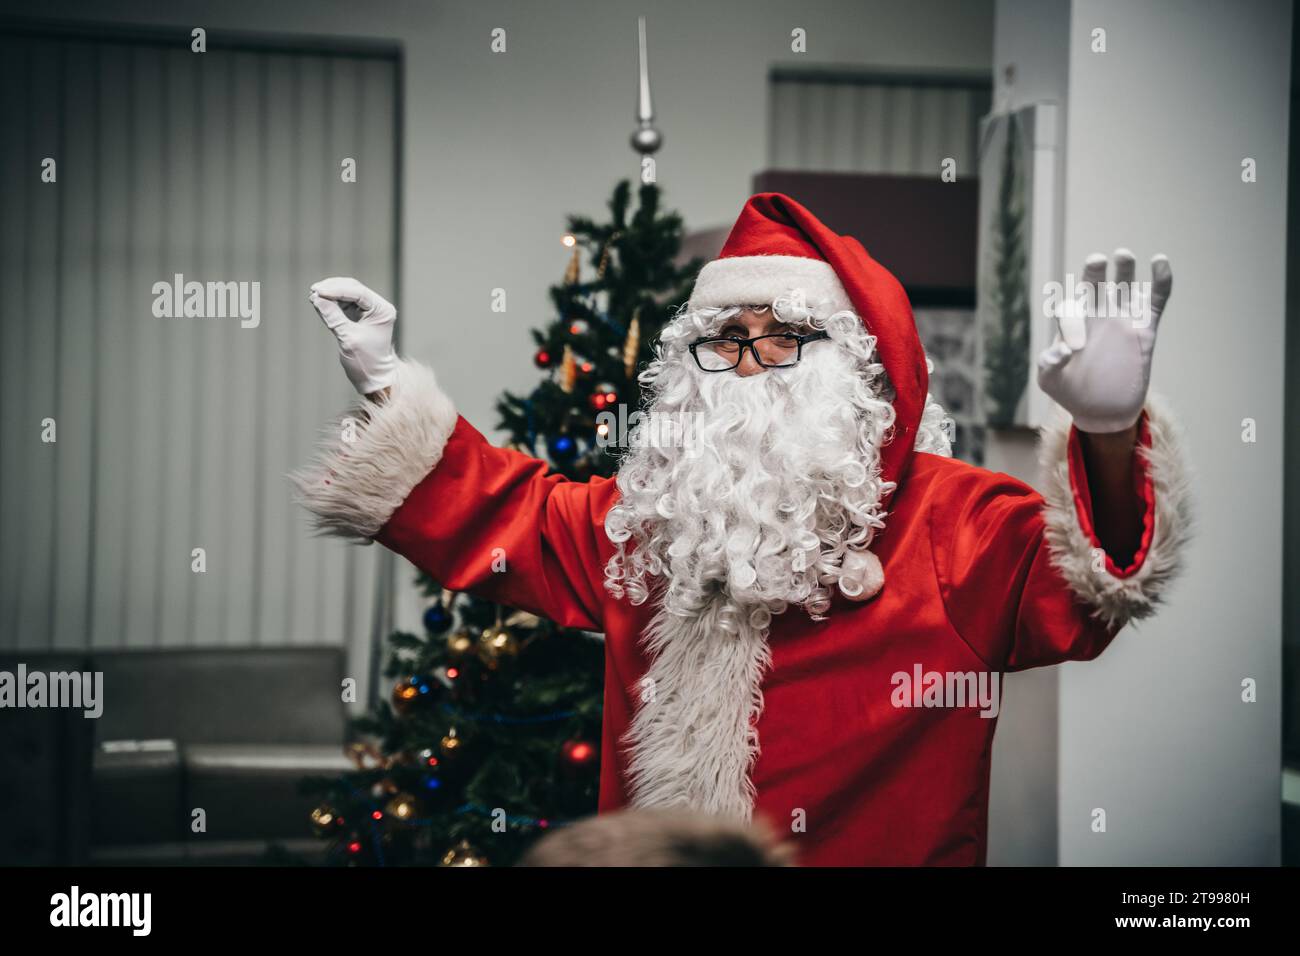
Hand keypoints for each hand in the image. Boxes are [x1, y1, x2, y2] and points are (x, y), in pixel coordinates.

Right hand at [308, 277, 397, 396]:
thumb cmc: (366, 361)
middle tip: (313, 291)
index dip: (336, 290)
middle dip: (332, 289)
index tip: (318, 291)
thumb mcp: (347, 338)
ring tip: (313, 296)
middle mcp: (378, 307)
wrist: (373, 377)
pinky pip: (344, 303)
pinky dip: (331, 302)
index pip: (358, 293)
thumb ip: (333, 316)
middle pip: (352, 289)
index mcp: (382, 310)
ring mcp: (369, 310)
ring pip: (347, 294)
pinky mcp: (359, 316)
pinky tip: (319, 302)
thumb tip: (316, 298)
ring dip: (330, 294)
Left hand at [1037, 249, 1171, 432]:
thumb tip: (1061, 350)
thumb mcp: (1051, 382)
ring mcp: (1122, 319)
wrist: (1103, 410)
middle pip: (1096, 284)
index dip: (1070, 317)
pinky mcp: (1145, 328)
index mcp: (1072, 323)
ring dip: (1125, 269)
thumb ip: (1049, 365)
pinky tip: (1160, 261)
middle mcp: (1097, 315)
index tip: (1073, 345)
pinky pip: (1156, 299)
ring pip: (1125, 285)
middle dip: (1095, 270)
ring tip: (1123, 256)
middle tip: (1096, 260)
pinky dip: (1161, 280)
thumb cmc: (1070, 392)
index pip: (1070, 307)